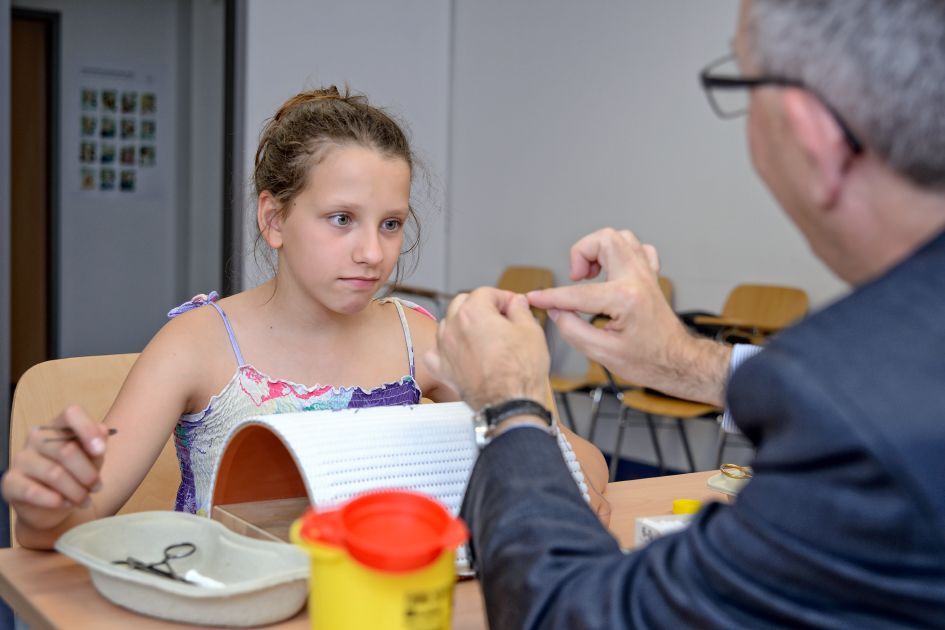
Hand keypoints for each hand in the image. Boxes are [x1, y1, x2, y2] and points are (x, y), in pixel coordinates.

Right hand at [2, 406, 109, 531]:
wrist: (53, 506)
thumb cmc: (75, 475)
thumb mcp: (92, 460)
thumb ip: (98, 445)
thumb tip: (102, 431)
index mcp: (58, 426)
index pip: (71, 414)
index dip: (87, 429)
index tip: (101, 450)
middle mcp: (36, 438)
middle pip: (67, 450)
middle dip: (88, 474)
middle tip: (97, 487)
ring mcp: (21, 459)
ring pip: (54, 474)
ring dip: (76, 491)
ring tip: (85, 500)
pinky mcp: (10, 482)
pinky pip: (33, 491)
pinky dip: (55, 500)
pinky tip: (66, 504)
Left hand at [425, 288, 548, 410]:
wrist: (510, 404)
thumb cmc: (521, 370)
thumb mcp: (531, 331)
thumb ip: (520, 310)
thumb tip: (516, 302)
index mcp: (473, 312)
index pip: (486, 292)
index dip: (503, 297)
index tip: (513, 305)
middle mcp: (453, 327)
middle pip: (462, 303)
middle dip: (481, 306)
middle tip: (499, 317)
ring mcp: (444, 349)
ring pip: (447, 325)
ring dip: (463, 324)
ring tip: (482, 335)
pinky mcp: (442, 369)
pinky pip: (436, 351)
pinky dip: (445, 349)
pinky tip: (459, 352)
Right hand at [527, 228, 730, 405]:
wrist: (678, 362)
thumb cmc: (648, 361)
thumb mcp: (602, 353)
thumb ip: (573, 330)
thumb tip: (556, 312)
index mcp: (624, 299)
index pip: (577, 293)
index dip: (550, 297)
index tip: (535, 298)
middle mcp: (637, 279)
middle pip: (604, 239)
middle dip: (580, 254)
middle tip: (574, 279)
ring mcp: (646, 274)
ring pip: (620, 237)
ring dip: (598, 250)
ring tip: (589, 274)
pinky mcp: (651, 276)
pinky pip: (636, 249)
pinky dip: (619, 254)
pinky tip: (610, 272)